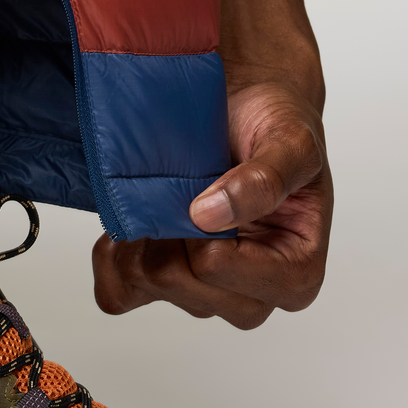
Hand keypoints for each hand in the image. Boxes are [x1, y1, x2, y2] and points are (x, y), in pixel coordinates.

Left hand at [93, 0, 332, 328]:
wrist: (246, 110)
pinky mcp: (162, 287)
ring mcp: (204, 296)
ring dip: (139, 236)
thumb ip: (265, 178)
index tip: (203, 187)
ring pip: (143, 284)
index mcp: (295, 276)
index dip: (196, 225)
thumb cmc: (278, 128)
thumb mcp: (292, 141)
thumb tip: (211, 213)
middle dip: (165, 230)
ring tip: (159, 196)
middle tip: (178, 187)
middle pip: (175, 281)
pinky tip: (133, 224)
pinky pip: (116, 293)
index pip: (215, 267)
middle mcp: (251, 297)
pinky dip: (113, 255)